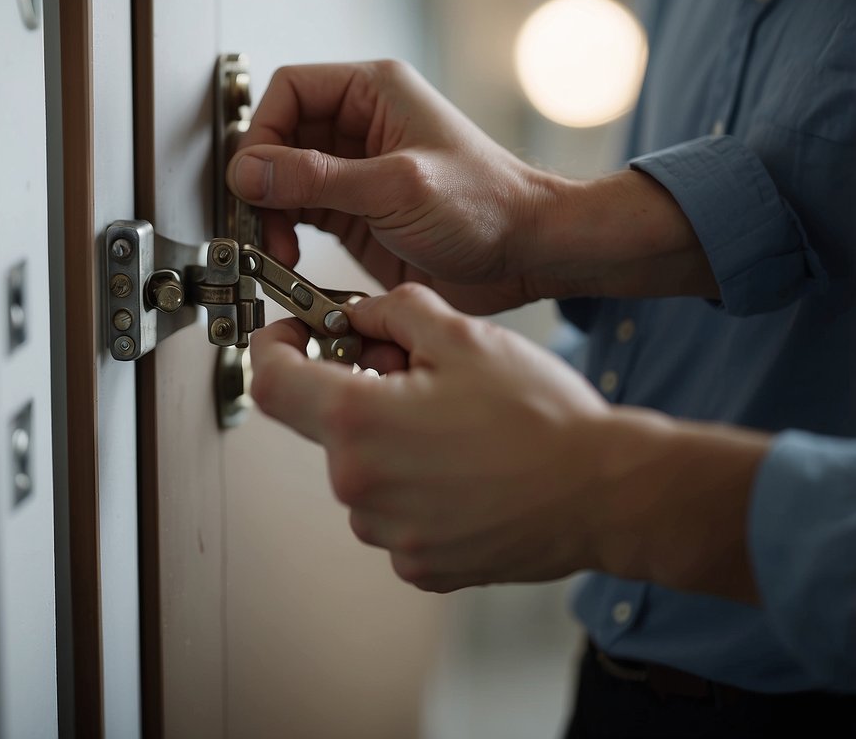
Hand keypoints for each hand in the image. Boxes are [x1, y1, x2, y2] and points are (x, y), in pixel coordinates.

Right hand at [227, 60, 555, 314]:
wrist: (525, 255)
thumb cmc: (487, 205)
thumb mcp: (396, 186)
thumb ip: (318, 179)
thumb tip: (250, 172)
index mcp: (374, 93)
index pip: (291, 91)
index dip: (263, 131)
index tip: (253, 177)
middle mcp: (360, 127)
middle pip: (279, 138)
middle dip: (261, 181)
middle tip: (257, 219)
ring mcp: (355, 171)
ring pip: (284, 180)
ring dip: (269, 213)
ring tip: (275, 247)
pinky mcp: (355, 214)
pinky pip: (300, 215)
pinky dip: (285, 235)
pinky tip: (288, 257)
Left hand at [249, 283, 765, 599]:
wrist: (606, 493)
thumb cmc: (540, 416)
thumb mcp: (462, 335)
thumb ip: (394, 311)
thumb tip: (358, 313)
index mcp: (357, 421)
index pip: (270, 380)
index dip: (273, 348)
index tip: (294, 337)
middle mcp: (358, 485)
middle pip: (326, 425)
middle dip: (358, 392)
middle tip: (415, 375)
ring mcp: (387, 534)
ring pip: (362, 472)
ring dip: (391, 445)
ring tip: (456, 431)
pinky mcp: (418, 565)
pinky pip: (395, 516)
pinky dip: (417, 491)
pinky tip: (468, 475)